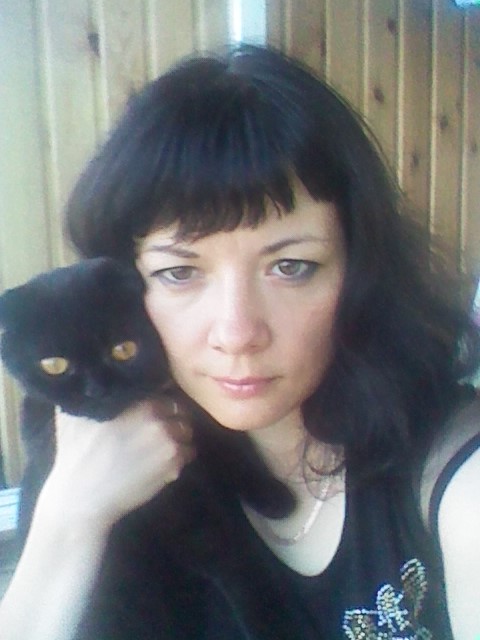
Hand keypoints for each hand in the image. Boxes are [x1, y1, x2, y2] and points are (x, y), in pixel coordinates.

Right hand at [36, 400, 195, 531]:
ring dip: (178, 436)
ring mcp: (169, 443)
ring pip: (186, 431)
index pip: (164, 390)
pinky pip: (188, 453)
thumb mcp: (75, 413)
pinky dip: (179, 456)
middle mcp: (159, 419)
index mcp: (138, 403)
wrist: (82, 499)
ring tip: (161, 445)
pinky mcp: (174, 466)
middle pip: (179, 410)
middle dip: (171, 416)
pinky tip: (161, 461)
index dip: (158, 398)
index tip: (151, 406)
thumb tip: (95, 374)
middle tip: (157, 427)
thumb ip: (92, 390)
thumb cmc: (75, 454)